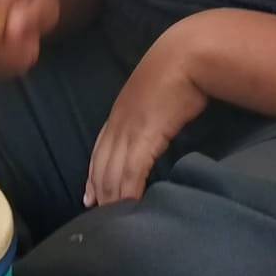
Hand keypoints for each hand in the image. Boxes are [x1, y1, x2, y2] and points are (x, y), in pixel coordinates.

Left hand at [86, 25, 207, 207]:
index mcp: (119, 112)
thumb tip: (155, 124)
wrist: (187, 55)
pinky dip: (129, 191)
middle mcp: (118, 123)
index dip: (93, 175)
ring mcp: (130, 129)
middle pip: (101, 166)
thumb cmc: (177, 69)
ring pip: (113, 172)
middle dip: (99, 192)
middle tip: (97, 217)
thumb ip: (149, 110)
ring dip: (112, 198)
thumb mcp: (154, 92)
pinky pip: (132, 171)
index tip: (89, 196)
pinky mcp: (146, 136)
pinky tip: (130, 206)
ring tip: (113, 220)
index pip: (100, 150)